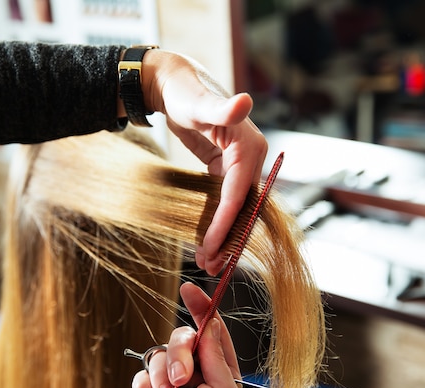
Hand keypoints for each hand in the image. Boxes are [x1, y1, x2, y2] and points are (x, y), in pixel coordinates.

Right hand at [131, 283, 245, 387]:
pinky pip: (140, 374)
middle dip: (178, 354)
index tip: (189, 289)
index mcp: (222, 372)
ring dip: (160, 378)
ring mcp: (173, 385)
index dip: (203, 307)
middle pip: (182, 339)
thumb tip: (209, 326)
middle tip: (182, 379)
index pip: (213, 331)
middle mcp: (198, 375)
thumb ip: (215, 356)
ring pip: (158, 355)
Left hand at [142, 50, 267, 275]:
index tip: (210, 248)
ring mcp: (238, 165)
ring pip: (234, 209)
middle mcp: (250, 158)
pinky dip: (216, 221)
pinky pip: (224, 202)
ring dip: (223, 236)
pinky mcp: (224, 169)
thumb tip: (245, 100)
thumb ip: (222, 108)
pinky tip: (205, 240)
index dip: (226, 223)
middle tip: (211, 267)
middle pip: (241, 207)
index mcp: (250, 147)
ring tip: (207, 262)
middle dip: (227, 238)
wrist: (173, 84)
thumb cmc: (184, 90)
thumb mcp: (199, 101)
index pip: (239, 194)